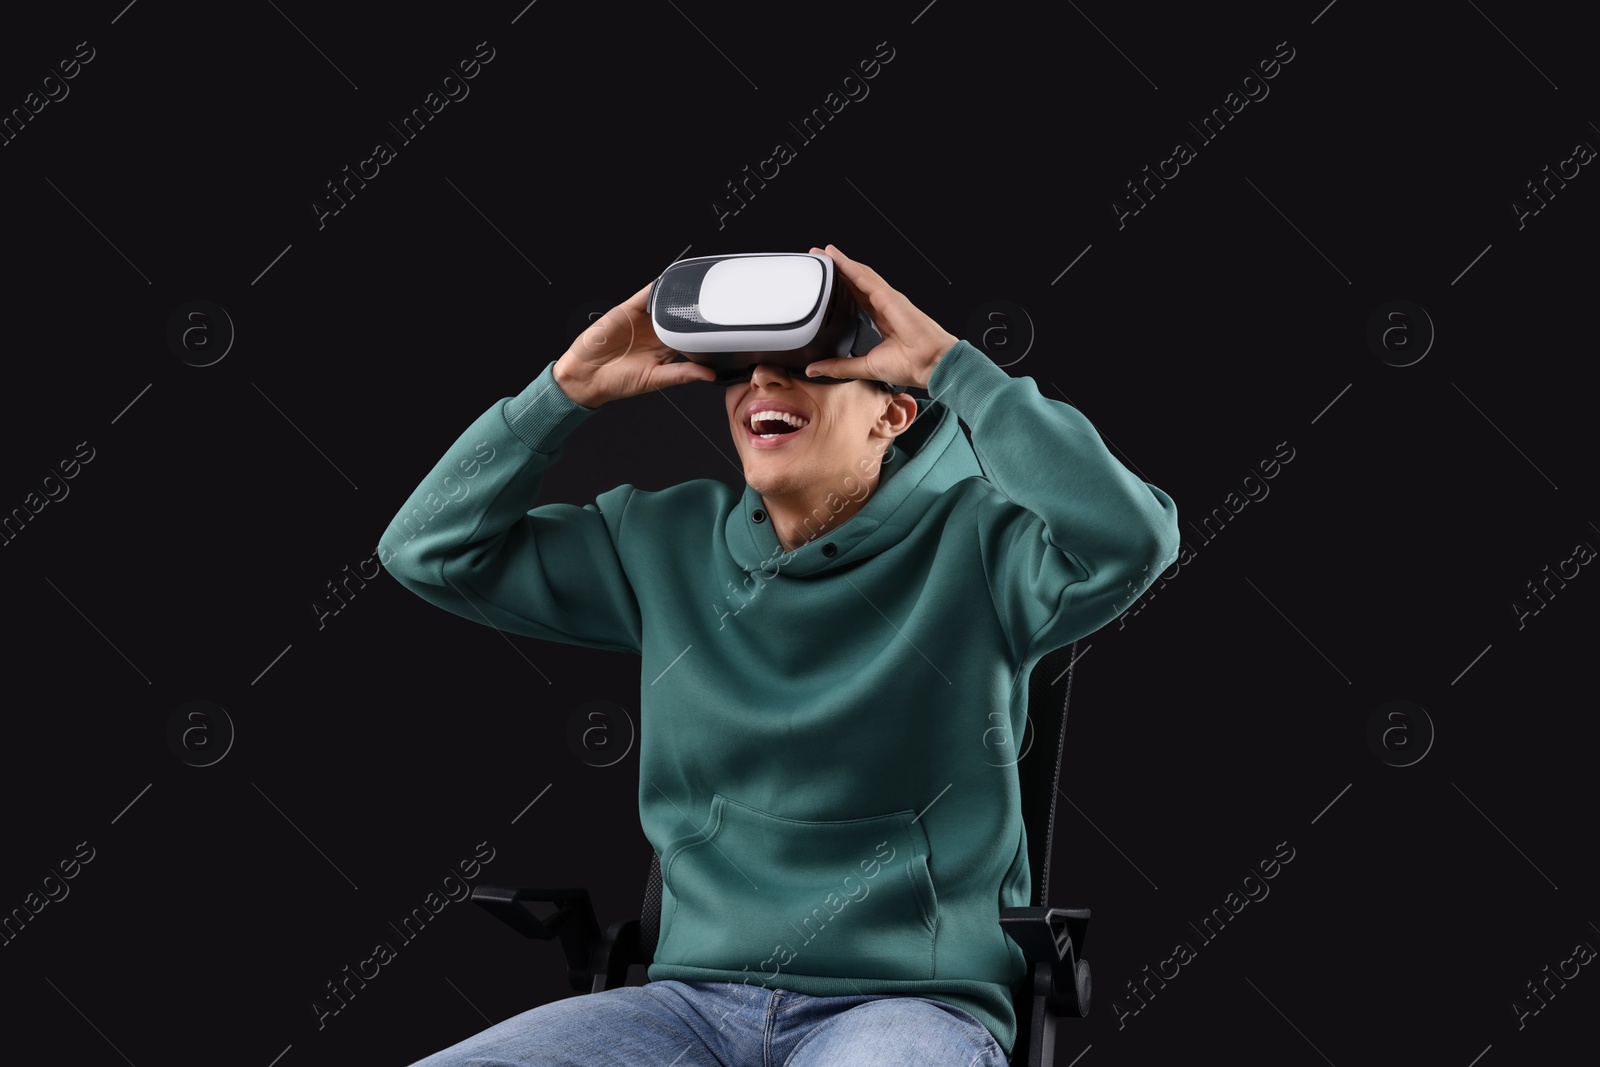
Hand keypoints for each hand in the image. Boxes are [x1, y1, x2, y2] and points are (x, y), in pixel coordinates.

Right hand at [553, 283, 716, 408]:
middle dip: (695, 310)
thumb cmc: (618, 382)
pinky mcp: (628, 310)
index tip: (723, 329)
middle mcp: (655, 333)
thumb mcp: (655, 380)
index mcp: (665, 350)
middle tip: (715, 302)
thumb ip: (682, 374)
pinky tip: (669, 282)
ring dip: (678, 296)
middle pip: (680, 317)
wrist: (587, 376)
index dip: (704, 332)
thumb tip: (709, 375)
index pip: (690, 338)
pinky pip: (644, 295)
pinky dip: (656, 288)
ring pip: (665, 303)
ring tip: (697, 288)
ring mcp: (642, 321)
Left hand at [802, 245, 957, 391]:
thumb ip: (839, 367)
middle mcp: (885, 306)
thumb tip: (816, 369)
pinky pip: (866, 278)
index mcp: (882, 321)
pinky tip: (838, 259)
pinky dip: (850, 267)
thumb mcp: (865, 367)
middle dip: (838, 269)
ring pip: (861, 275)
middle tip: (819, 258)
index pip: (857, 298)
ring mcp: (888, 299)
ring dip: (842, 262)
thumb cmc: (912, 365)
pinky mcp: (889, 297)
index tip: (825, 282)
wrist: (931, 364)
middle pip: (857, 281)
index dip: (841, 287)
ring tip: (824, 252)